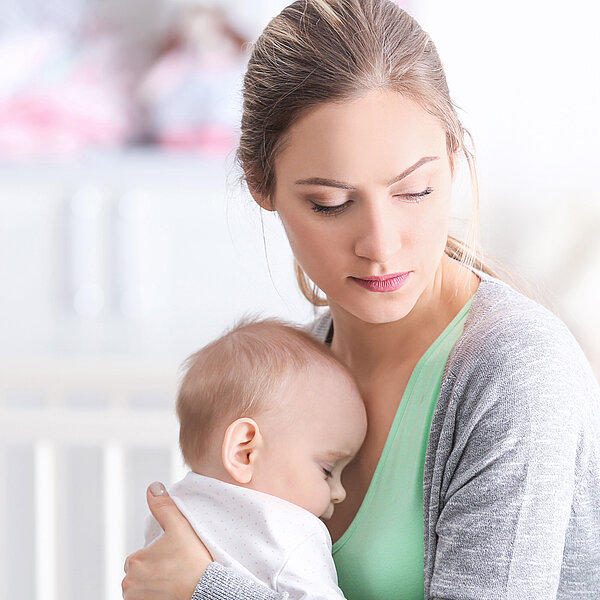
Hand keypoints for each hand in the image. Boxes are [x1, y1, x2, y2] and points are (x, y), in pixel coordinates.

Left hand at [122, 482, 213, 599]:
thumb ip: (164, 507)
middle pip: (139, 574)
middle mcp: (129, 583)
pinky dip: (155, 597)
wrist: (206, 592)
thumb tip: (153, 488)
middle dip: (152, 573)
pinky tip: (170, 593)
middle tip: (175, 571)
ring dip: (152, 587)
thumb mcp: (180, 528)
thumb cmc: (193, 562)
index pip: (139, 557)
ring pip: (141, 589)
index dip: (157, 557)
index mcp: (134, 561)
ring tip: (174, 583)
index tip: (173, 559)